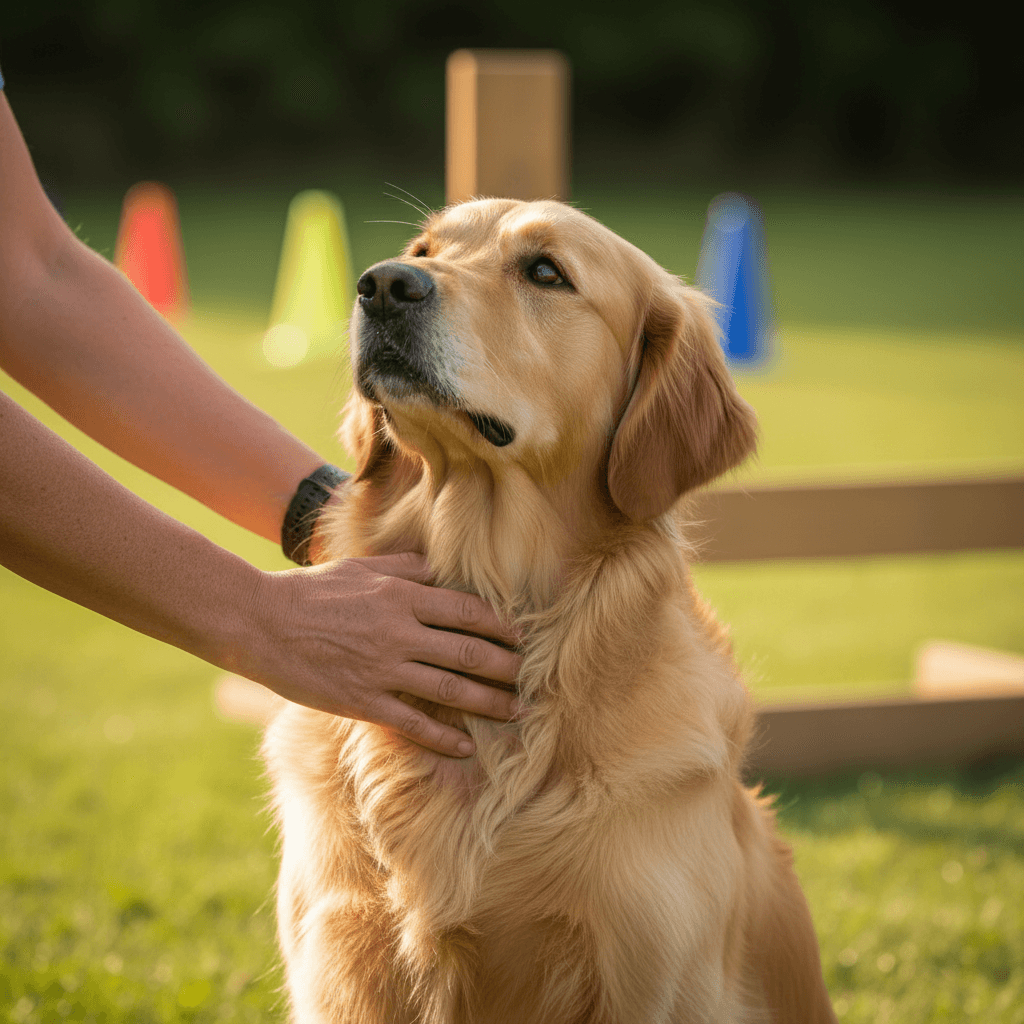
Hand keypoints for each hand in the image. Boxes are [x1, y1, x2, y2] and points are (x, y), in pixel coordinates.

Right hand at [243, 552, 521, 756]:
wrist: (260, 622)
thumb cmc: (311, 590)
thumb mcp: (361, 566)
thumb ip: (405, 568)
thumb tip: (441, 570)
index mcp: (401, 596)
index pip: (467, 611)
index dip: (500, 626)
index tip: (519, 636)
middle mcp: (399, 632)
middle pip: (468, 652)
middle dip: (505, 666)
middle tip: (528, 677)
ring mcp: (382, 669)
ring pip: (450, 690)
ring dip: (489, 702)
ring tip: (515, 710)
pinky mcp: (362, 701)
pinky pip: (412, 723)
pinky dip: (443, 737)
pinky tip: (465, 747)